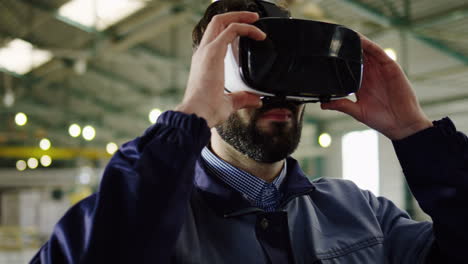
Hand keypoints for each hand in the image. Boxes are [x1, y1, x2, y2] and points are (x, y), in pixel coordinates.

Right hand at [176, 12, 265, 127]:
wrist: (197, 115)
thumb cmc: (206, 111)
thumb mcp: (228, 103)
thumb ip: (241, 99)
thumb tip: (255, 100)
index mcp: (204, 62)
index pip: (214, 37)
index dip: (229, 29)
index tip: (246, 32)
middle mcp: (203, 53)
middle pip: (216, 23)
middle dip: (236, 16)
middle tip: (253, 18)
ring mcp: (207, 51)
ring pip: (221, 21)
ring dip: (240, 16)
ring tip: (255, 18)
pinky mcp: (213, 52)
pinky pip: (232, 30)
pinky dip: (246, 28)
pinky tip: (259, 35)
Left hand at [321, 35, 432, 139]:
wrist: (402, 123)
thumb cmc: (382, 120)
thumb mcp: (357, 111)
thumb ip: (342, 105)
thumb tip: (323, 104)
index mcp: (361, 85)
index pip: (348, 67)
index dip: (340, 60)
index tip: (327, 53)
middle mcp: (370, 75)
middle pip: (356, 56)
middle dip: (346, 48)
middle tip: (333, 39)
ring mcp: (380, 70)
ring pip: (366, 52)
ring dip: (356, 43)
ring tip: (344, 35)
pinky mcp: (390, 67)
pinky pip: (379, 53)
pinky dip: (370, 45)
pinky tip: (360, 40)